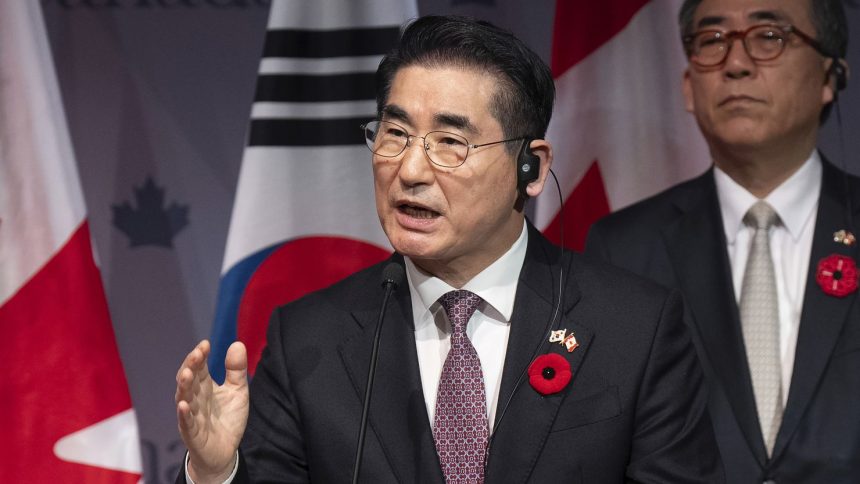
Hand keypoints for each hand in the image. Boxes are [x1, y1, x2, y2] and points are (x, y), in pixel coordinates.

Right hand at [175, 340, 248, 482]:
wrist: (225, 451)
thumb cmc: (227, 419)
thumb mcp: (237, 391)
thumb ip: (236, 370)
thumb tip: (237, 343)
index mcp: (205, 387)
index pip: (199, 368)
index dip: (200, 356)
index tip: (205, 344)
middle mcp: (195, 399)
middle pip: (190, 380)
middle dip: (191, 366)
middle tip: (197, 354)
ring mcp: (192, 416)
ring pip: (184, 398)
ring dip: (184, 386)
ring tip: (186, 373)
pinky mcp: (193, 434)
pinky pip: (187, 423)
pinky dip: (184, 414)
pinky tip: (183, 405)